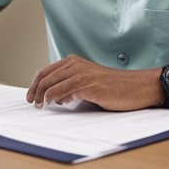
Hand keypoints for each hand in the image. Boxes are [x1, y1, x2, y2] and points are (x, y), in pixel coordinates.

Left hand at [26, 55, 162, 111]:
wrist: (138, 87)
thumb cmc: (115, 87)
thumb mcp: (90, 81)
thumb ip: (72, 85)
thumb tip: (54, 97)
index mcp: (74, 62)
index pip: (45, 71)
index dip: (34, 84)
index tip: (31, 96)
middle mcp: (76, 64)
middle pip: (44, 77)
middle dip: (34, 91)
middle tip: (33, 104)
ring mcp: (81, 74)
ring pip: (50, 84)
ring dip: (41, 97)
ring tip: (41, 106)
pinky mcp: (87, 85)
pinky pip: (62, 92)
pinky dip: (54, 99)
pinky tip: (56, 104)